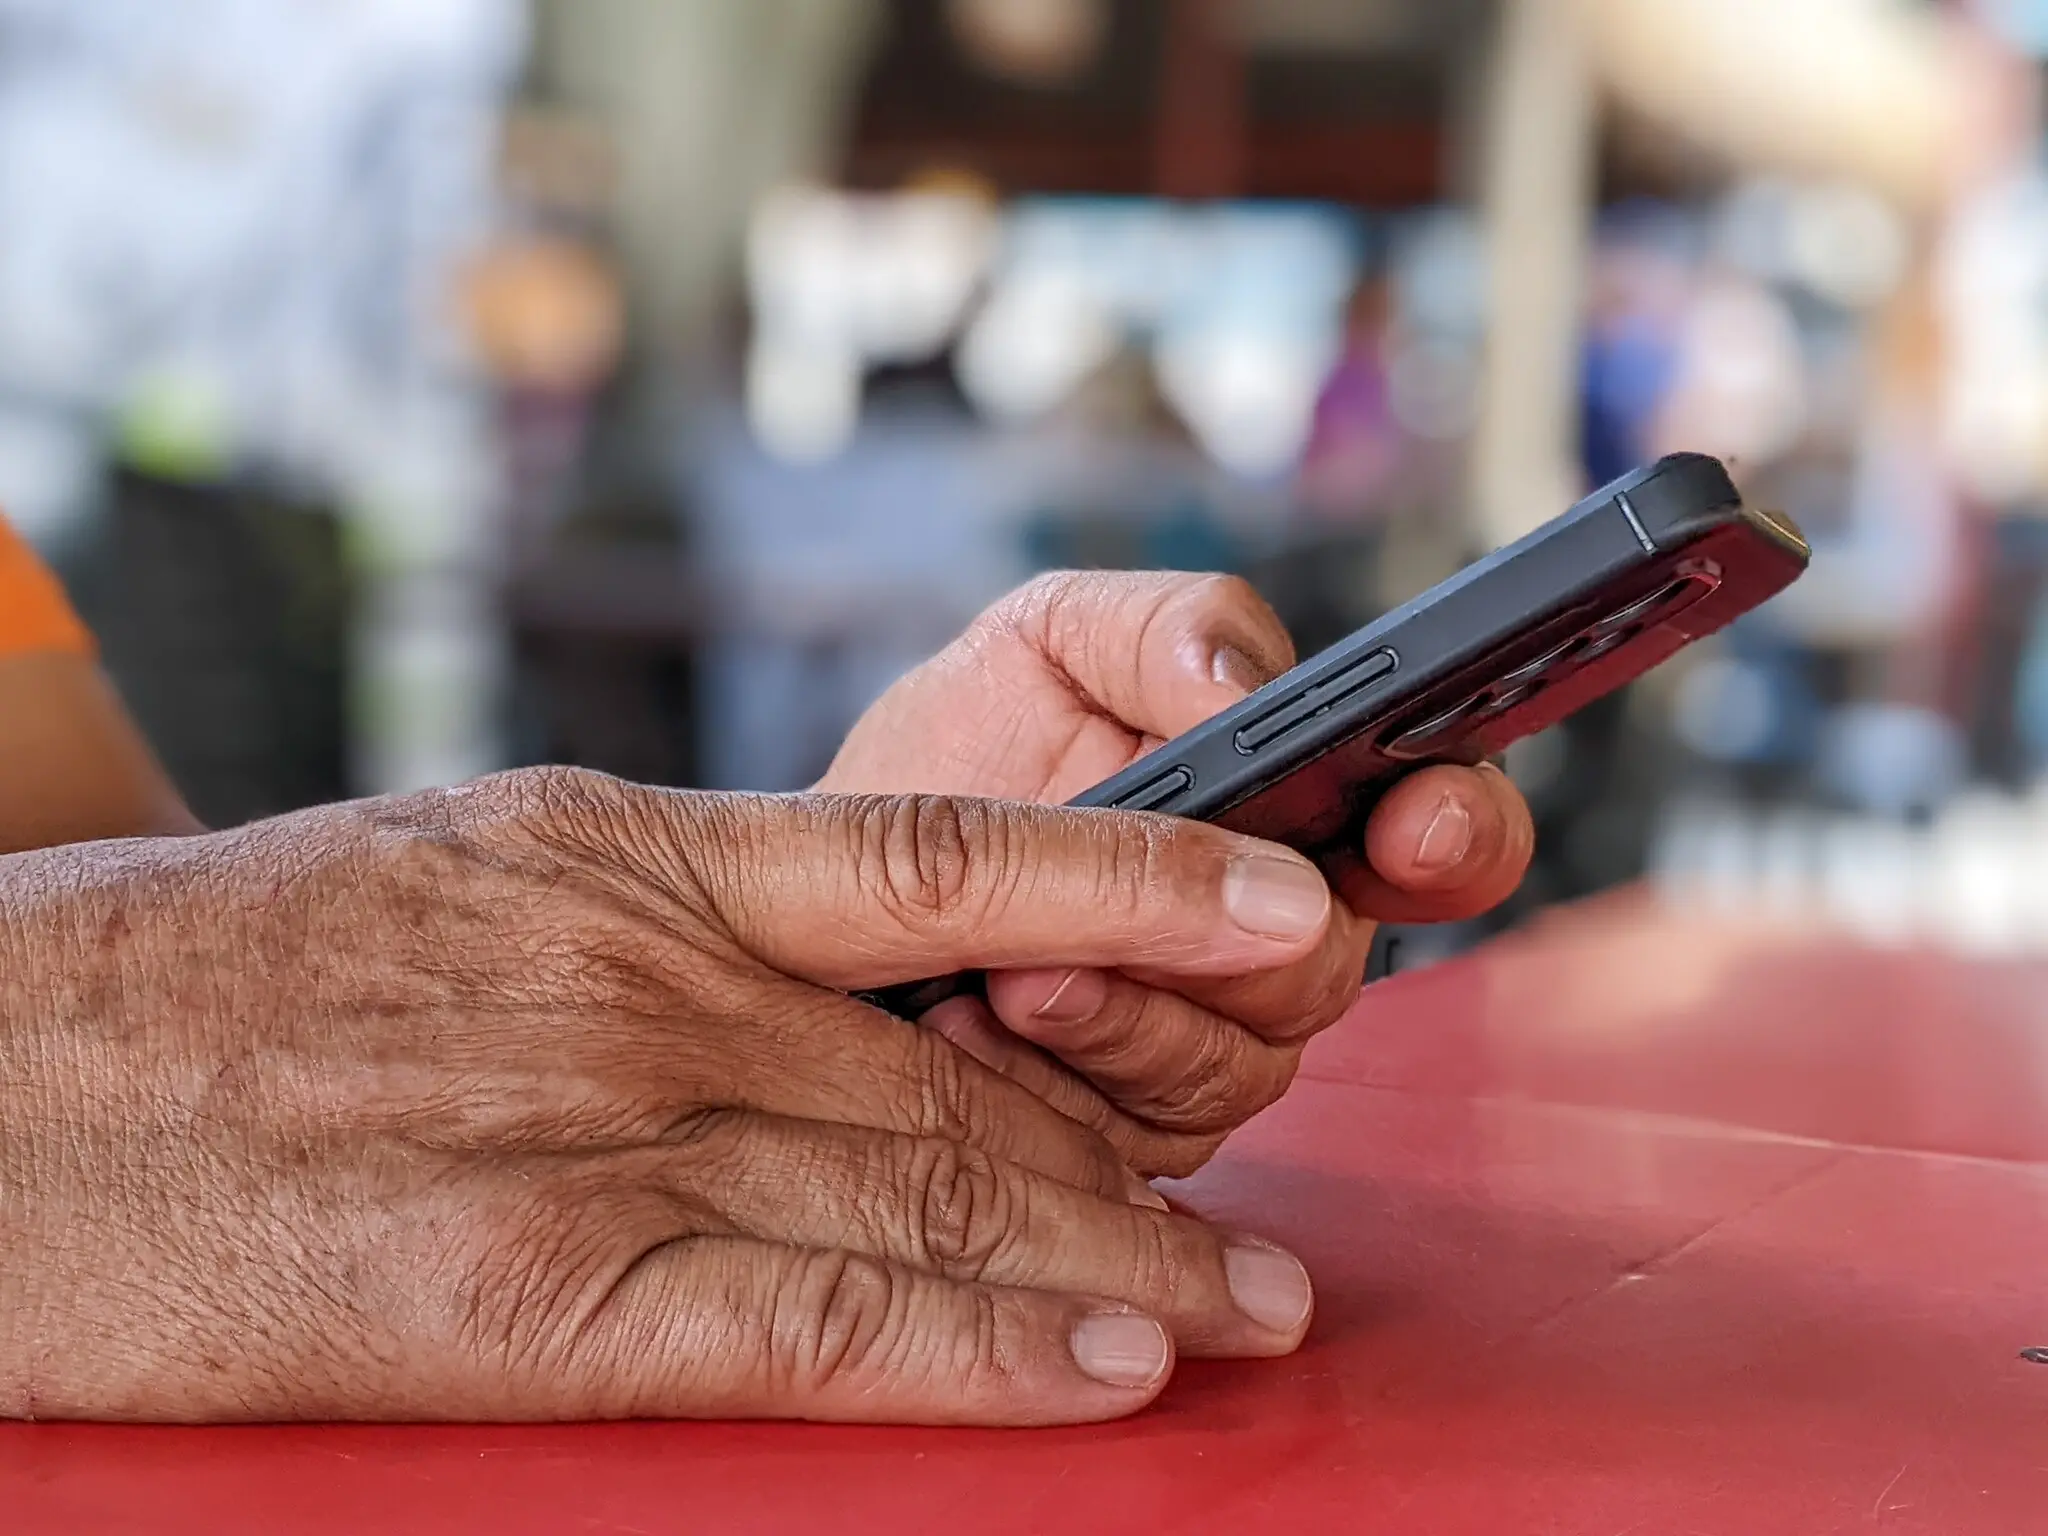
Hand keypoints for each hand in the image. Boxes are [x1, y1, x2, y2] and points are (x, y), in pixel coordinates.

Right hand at [0, 769, 1346, 1425]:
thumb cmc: (224, 970)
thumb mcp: (467, 865)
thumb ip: (659, 914)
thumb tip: (820, 955)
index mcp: (632, 851)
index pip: (950, 853)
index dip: (1141, 880)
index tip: (1282, 908)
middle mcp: (649, 979)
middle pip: (969, 1071)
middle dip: (1150, 1150)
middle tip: (1281, 1225)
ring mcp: (599, 1132)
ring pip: (927, 1192)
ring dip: (1114, 1263)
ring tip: (1244, 1313)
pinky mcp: (531, 1294)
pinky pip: (808, 1318)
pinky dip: (972, 1347)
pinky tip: (1098, 1371)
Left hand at [822, 572, 1533, 1176]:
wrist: (828, 883)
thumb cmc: (955, 756)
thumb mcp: (1045, 644)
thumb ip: (1161, 629)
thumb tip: (1245, 681)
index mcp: (1293, 811)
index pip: (1444, 830)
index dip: (1457, 832)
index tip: (1412, 822)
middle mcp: (1275, 938)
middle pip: (1330, 972)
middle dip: (1216, 946)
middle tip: (1105, 916)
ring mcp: (1211, 1046)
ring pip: (1236, 1071)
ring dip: (1120, 1022)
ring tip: (1005, 975)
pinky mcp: (1133, 1138)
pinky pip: (1141, 1148)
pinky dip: (1052, 1092)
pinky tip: (972, 1033)